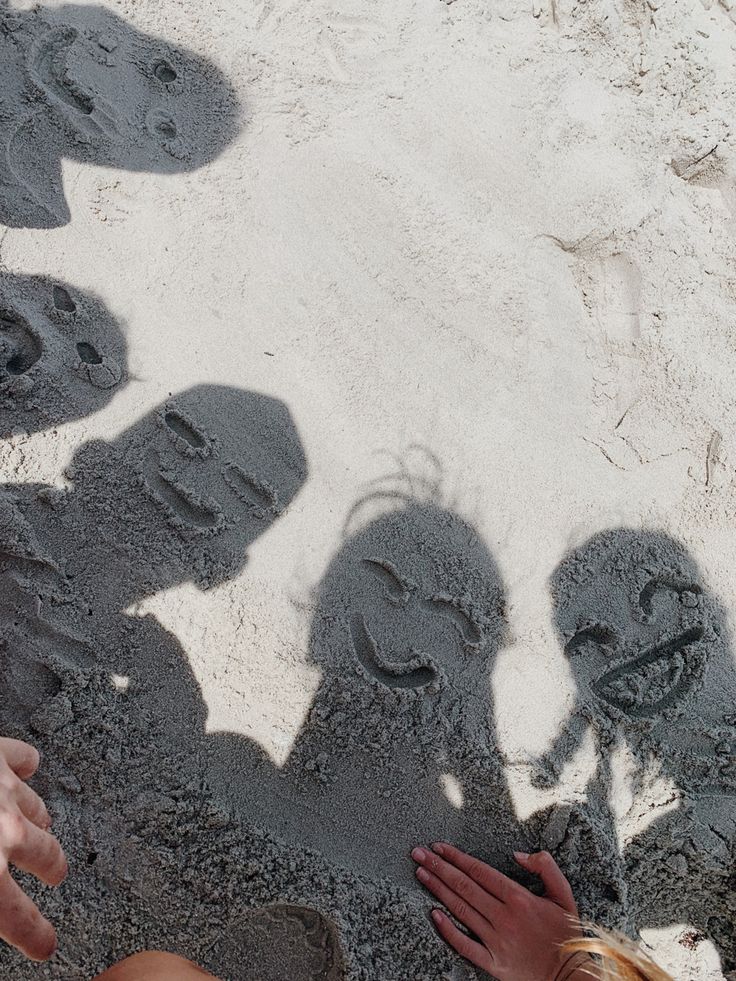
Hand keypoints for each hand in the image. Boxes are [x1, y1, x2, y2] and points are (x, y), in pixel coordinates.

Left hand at [0, 737, 66, 959]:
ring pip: (38, 810)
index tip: (45, 944)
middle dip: (53, 870)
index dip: (36, 936)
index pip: (19, 919)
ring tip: (43, 825)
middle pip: (47, 858)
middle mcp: (3, 836)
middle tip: (54, 875)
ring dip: (41, 822)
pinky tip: (25, 768)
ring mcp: (4, 793)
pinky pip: (24, 759)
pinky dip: (25, 765)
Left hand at [412, 843, 583, 980]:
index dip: (456, 856)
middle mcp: (504, 917)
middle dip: (438, 867)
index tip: (439, 846)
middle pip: (464, 886)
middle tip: (418, 853)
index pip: (479, 870)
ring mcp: (496, 940)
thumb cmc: (566, 932)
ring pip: (461, 909)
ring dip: (438, 889)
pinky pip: (464, 945)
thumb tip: (517, 854)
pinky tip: (433, 914)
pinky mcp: (493, 962)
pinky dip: (447, 929)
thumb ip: (544, 866)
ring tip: (421, 873)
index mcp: (519, 898)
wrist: (570, 975)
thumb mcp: (563, 894)